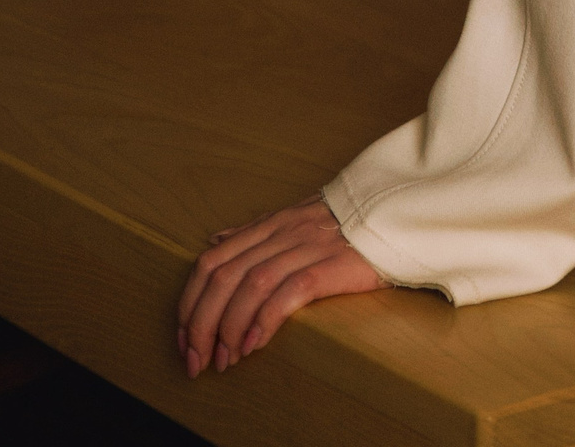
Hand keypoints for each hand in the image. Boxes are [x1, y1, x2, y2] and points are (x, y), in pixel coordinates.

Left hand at [176, 196, 381, 374]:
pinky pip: (288, 292)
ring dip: (229, 329)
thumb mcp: (290, 219)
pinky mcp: (329, 265)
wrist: (390, 214)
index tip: (184, 339)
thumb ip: (252, 232)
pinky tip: (256, 345)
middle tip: (198, 360)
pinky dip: (266, 320)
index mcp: (266, 225)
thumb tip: (214, 241)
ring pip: (250, 286)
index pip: (210, 262)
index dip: (190, 302)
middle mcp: (279, 234)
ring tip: (225, 360)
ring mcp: (304, 247)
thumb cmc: (340, 224)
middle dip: (201, 324)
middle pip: (223, 278)